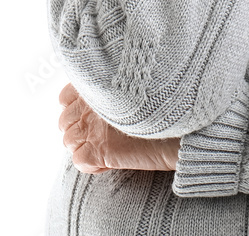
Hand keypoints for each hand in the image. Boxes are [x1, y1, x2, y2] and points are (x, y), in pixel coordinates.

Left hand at [58, 82, 180, 172]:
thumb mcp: (139, 85)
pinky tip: (109, 162)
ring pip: (69, 141)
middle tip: (102, 135)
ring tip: (106, 148)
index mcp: (99, 84)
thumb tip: (111, 97)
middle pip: (65, 121)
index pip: (66, 96)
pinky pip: (79, 161)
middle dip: (79, 129)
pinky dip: (91, 165)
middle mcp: (91, 105)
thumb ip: (118, 87)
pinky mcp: (100, 151)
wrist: (184, 126)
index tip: (93, 115)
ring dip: (85, 146)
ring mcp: (93, 128)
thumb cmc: (169, 102)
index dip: (77, 108)